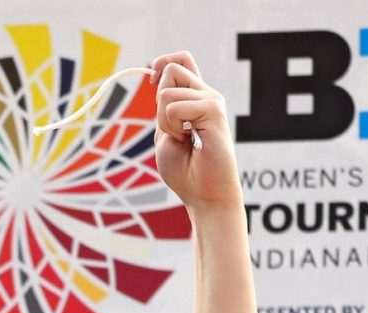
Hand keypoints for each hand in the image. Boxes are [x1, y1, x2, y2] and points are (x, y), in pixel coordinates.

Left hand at [151, 51, 241, 211]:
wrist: (205, 197)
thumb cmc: (186, 174)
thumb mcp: (164, 135)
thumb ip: (162, 109)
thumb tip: (159, 78)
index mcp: (196, 100)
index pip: (181, 60)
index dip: (163, 63)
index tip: (153, 81)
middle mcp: (206, 96)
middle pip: (172, 69)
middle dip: (160, 102)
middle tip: (174, 131)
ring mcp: (212, 101)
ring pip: (168, 90)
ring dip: (165, 121)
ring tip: (183, 140)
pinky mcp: (214, 110)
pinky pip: (175, 107)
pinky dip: (173, 127)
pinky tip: (189, 141)